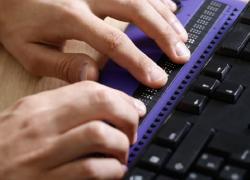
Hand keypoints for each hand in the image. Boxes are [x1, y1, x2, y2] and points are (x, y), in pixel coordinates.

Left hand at [0, 0, 189, 87]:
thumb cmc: (17, 21)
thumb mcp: (30, 51)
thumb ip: (61, 65)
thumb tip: (93, 75)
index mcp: (70, 17)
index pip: (114, 41)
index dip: (139, 61)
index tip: (155, 78)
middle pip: (136, 12)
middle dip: (162, 36)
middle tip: (180, 55)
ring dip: (165, 18)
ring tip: (181, 37)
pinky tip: (169, 9)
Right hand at [0, 81, 145, 178]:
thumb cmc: (4, 148)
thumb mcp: (27, 119)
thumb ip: (63, 110)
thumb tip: (102, 108)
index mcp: (39, 107)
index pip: (90, 89)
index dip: (121, 97)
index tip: (134, 108)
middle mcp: (43, 126)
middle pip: (101, 105)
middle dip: (128, 116)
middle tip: (132, 130)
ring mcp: (45, 155)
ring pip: (101, 135)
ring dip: (122, 145)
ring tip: (121, 153)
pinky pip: (92, 169)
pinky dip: (112, 170)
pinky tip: (112, 171)